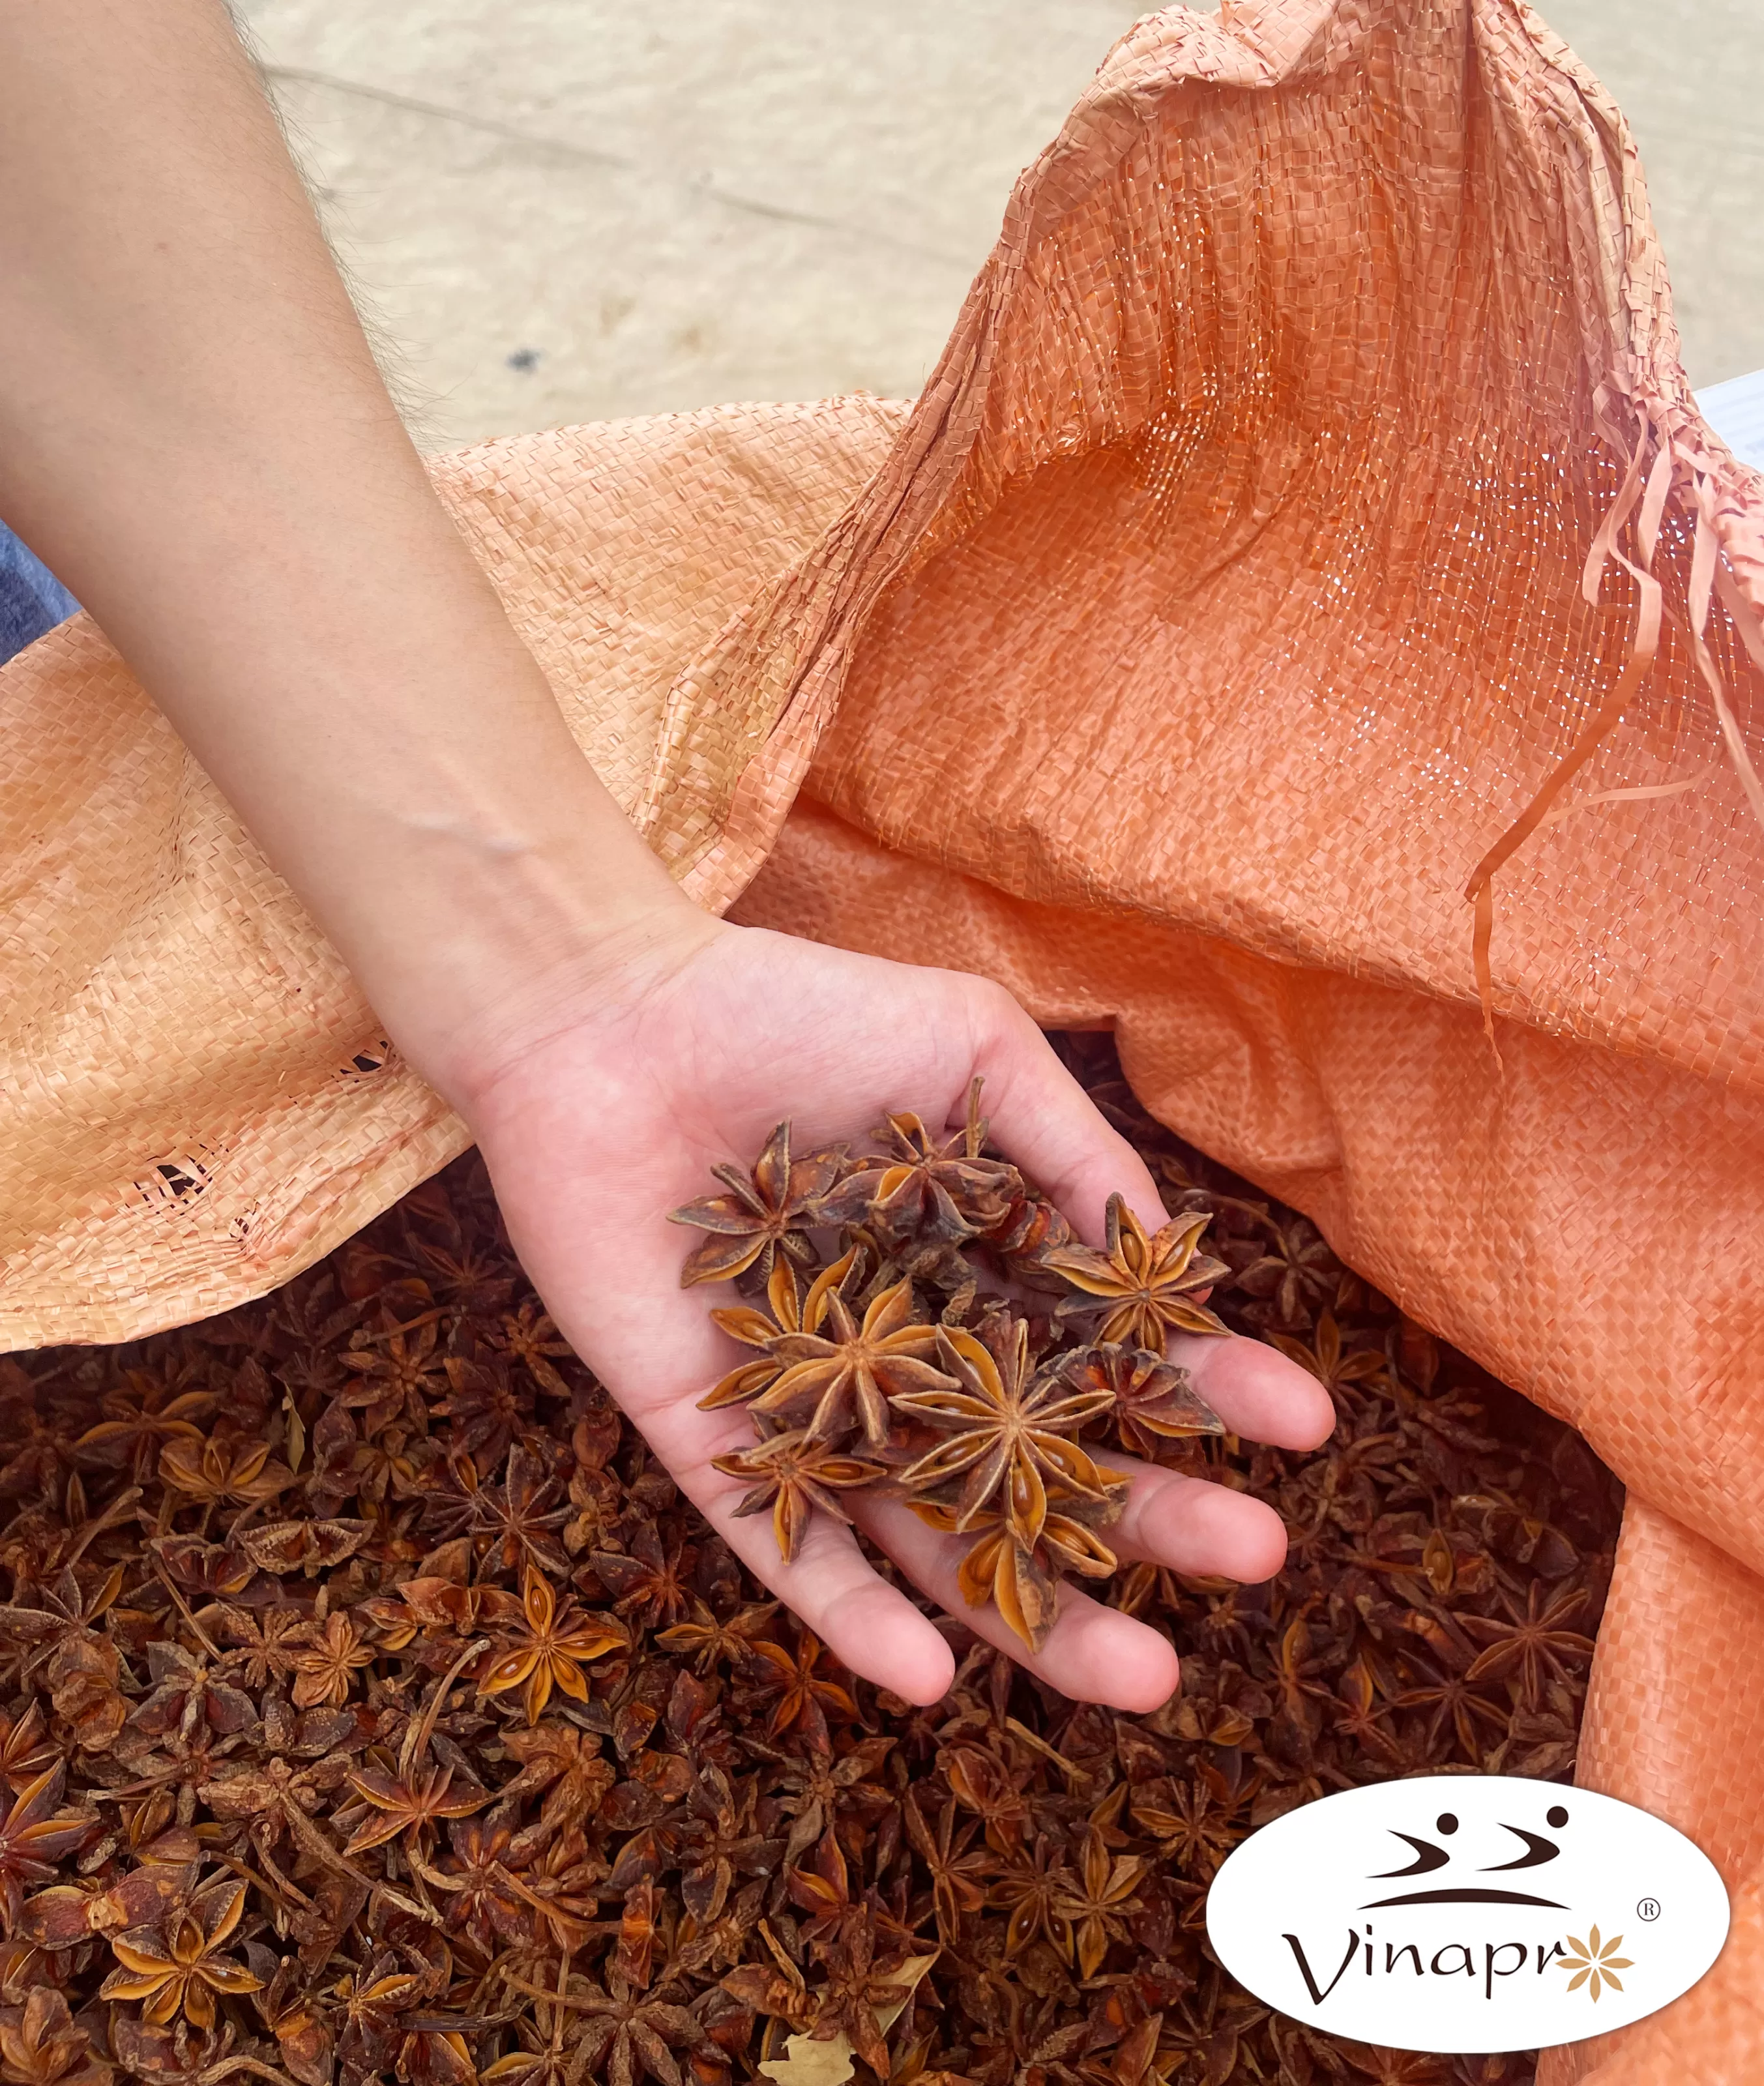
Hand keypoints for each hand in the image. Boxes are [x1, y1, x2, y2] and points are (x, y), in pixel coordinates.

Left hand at [447, 913, 1336, 1712]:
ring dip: (1034, 1616)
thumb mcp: (974, 1052)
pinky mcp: (713, 1443)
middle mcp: (909, 1359)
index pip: (1106, 1353)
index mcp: (978, 1272)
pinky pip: (785, 1547)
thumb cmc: (799, 1015)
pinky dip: (852, 1615)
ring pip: (933, 1540)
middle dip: (1151, 1519)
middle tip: (1254, 1560)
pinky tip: (934, 1677)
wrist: (612, 1018)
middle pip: (1040, 1470)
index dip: (1202, 1390)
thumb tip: (1170, 1267)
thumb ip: (1071, 1155)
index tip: (1298, 1426)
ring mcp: (814, 1412)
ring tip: (1143, 1680)